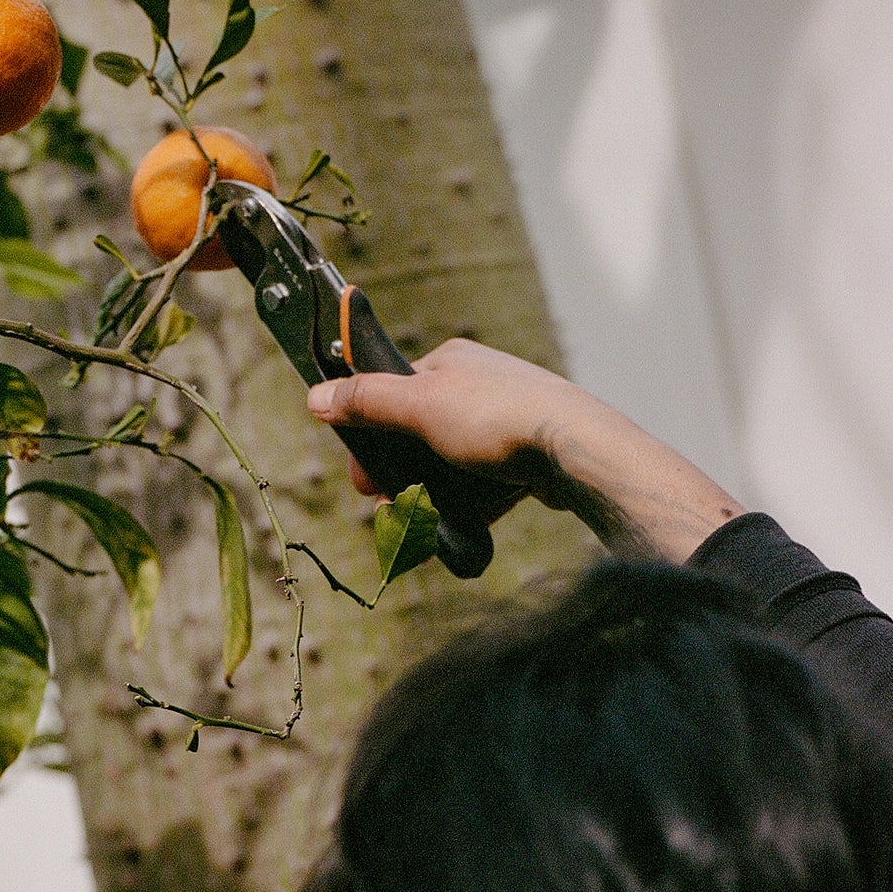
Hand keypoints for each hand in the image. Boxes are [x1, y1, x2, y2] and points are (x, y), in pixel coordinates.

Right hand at [307, 339, 742, 565]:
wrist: (576, 451)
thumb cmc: (498, 419)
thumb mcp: (418, 406)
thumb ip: (366, 401)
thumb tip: (316, 394)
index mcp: (452, 361)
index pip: (395, 393)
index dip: (373, 435)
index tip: (363, 475)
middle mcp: (480, 384)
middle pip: (421, 435)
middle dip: (403, 474)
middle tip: (389, 507)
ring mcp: (508, 420)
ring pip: (453, 464)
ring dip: (433, 496)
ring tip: (423, 526)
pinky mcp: (530, 456)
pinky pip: (487, 485)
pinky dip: (471, 507)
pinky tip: (461, 530)